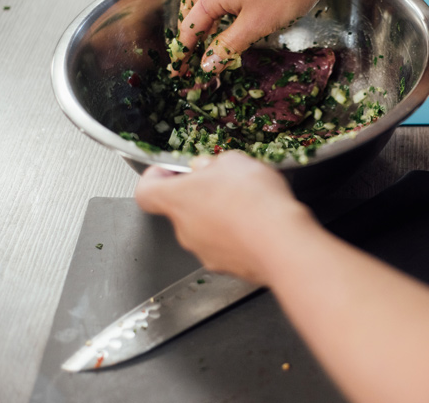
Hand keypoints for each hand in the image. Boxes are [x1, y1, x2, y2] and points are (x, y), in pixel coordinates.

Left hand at [134, 151, 319, 283]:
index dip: (156, 178)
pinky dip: (238, 236)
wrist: (281, 243)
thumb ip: (213, 164)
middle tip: (225, 183)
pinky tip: (258, 225)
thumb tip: (207, 168)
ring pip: (205, 229)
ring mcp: (204, 252)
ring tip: (249, 205)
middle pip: (182, 209)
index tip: (171, 171)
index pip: (146, 191)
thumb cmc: (255, 202)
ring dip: (221, 217)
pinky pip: (225, 247)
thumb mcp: (234, 162)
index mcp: (177, 199)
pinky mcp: (225, 267)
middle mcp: (184, 230)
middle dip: (202, 196)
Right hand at [173, 0, 332, 76]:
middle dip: (188, 33)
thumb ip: (228, 46)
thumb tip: (207, 64)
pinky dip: (219, 9)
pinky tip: (233, 18)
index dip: (182, 53)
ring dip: (204, 20)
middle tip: (192, 55)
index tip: (179, 72)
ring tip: (210, 40)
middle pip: (190, 8)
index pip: (188, 29)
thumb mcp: (255, 26)